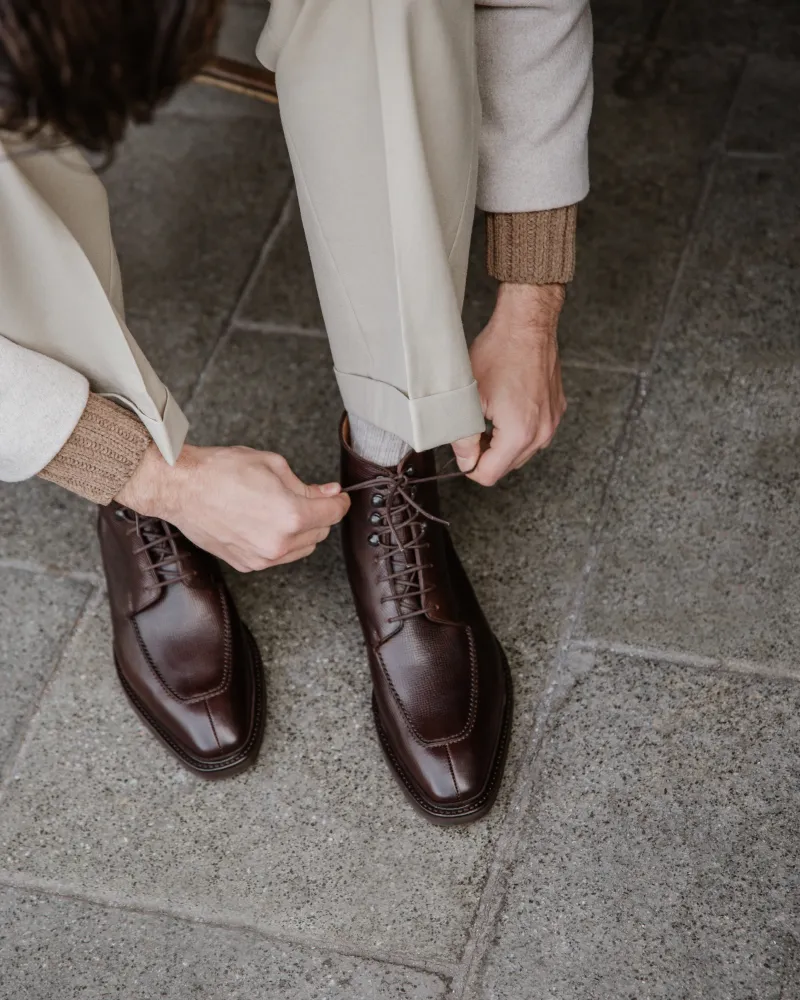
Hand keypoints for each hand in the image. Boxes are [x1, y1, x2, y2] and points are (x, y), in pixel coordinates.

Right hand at [116, 444, 349, 572]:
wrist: (181, 488)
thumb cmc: (220, 472)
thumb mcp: (272, 466)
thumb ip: (305, 485)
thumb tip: (328, 493)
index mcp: (291, 516)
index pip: (333, 513)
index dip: (340, 501)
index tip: (338, 496)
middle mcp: (279, 543)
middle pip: (320, 533)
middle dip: (318, 514)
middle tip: (305, 496)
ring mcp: (262, 558)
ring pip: (302, 548)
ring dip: (301, 531)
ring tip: (282, 509)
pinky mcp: (247, 564)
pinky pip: (278, 556)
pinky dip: (280, 542)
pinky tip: (265, 522)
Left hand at [452, 283, 566, 485]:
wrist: (527, 324)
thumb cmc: (499, 351)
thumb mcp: (469, 396)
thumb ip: (463, 436)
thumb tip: (464, 460)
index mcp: (519, 433)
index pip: (489, 475)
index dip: (469, 467)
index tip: (461, 450)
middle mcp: (542, 432)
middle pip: (507, 467)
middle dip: (485, 455)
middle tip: (470, 429)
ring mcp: (552, 421)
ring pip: (521, 452)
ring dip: (501, 444)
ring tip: (486, 417)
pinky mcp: (556, 410)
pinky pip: (534, 434)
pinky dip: (517, 430)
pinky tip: (504, 409)